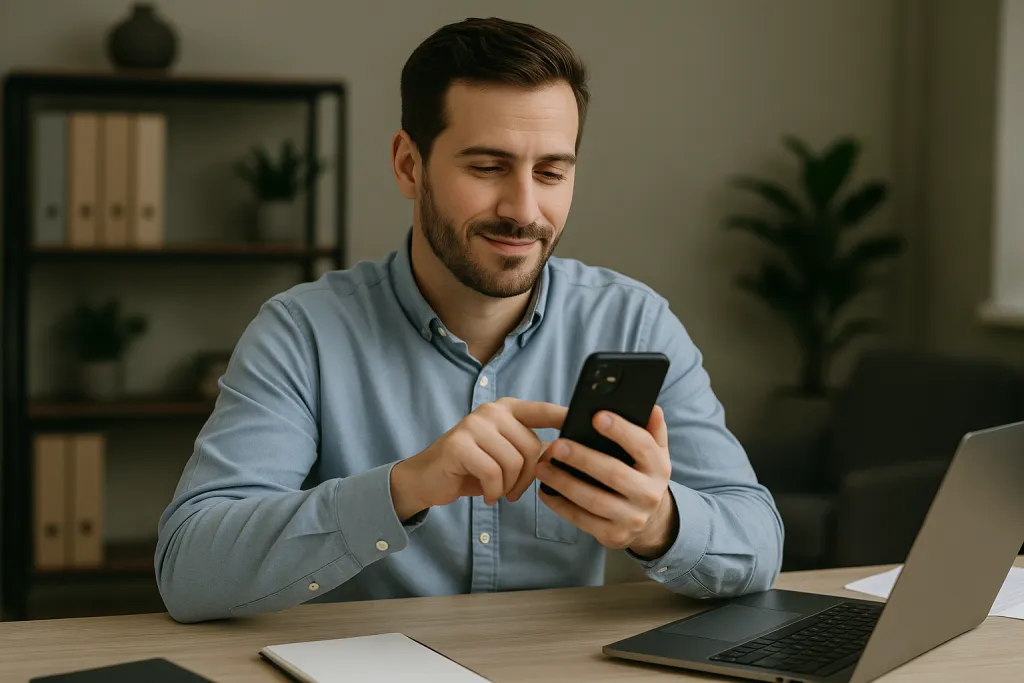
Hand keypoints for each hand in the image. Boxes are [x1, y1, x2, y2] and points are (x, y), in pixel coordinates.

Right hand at [390, 398, 566, 520]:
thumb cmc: (472, 468)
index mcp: (507, 410)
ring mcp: (473, 425)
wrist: (428, 479)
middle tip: (513, 492)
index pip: (543, 410)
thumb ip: (532, 450)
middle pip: (531, 447)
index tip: (585, 422)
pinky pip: (493, 473)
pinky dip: (493, 491)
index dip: (564, 417)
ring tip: (498, 492)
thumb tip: (565, 453)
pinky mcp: (459, 444)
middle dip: (527, 478)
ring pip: (513, 462)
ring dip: (509, 487)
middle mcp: (491, 411)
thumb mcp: (506, 456)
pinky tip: (486, 494)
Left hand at [536, 405, 677, 558]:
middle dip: (582, 458)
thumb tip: (652, 407)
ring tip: (542, 466)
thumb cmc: (643, 475)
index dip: (621, 431)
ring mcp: (632, 518)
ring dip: (564, 482)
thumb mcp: (654, 453)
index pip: (643, 446)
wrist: (650, 522)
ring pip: (593, 500)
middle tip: (557, 445)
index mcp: (659, 468)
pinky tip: (545, 490)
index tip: (597, 416)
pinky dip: (560, 505)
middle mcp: (649, 494)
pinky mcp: (613, 535)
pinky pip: (582, 520)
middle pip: (614, 473)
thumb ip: (652, 429)